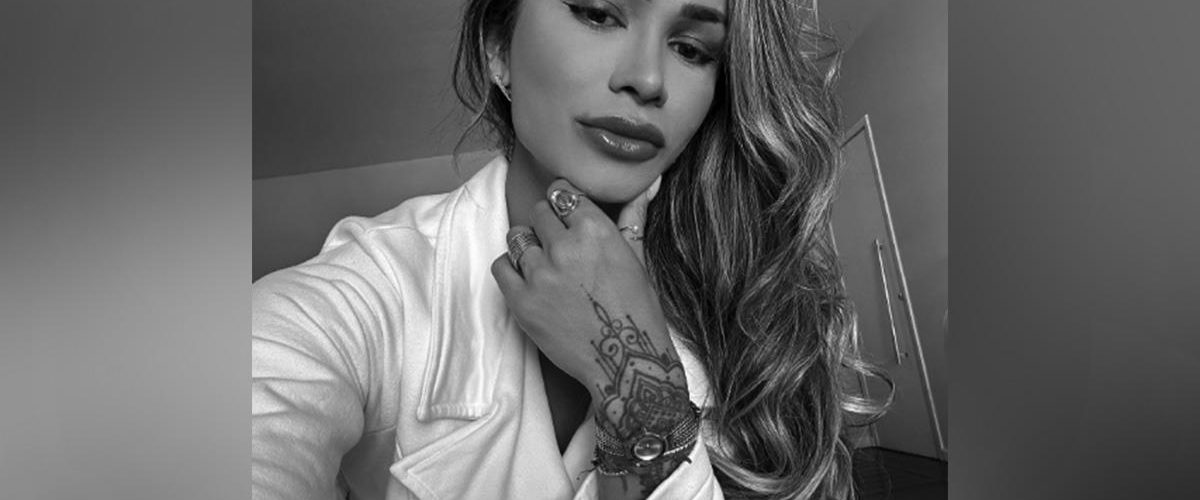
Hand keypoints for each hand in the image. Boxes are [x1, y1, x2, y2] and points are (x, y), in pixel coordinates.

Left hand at [490, 177, 684, 405]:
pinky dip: (511, 269)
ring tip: (545, 264)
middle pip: (538, 212)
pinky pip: (501, 266)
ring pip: (517, 236)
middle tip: (560, 246)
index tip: (566, 213)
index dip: (564, 202)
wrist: (624, 363)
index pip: (562, 193)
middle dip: (548, 224)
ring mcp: (540, 274)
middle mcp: (564, 247)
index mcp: (595, 230)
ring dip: (529, 245)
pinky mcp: (521, 301)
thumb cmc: (637, 311)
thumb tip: (648, 182)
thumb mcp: (638, 259)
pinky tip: (528, 279)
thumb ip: (633, 217)